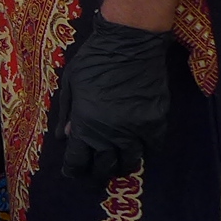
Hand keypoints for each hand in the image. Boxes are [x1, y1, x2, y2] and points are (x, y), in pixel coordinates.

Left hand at [51, 15, 174, 182]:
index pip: (77, 161)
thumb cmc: (95, 59)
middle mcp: (110, 134)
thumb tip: (64, 137)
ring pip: (129, 163)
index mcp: (85, 125)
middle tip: (94, 177)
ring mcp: (135, 131)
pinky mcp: (156, 123)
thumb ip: (67, 113)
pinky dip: (144, 152)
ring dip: (121, 166)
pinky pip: (151, 149)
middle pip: (103, 168)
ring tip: (116, 165)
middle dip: (96, 176)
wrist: (131, 43)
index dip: (74, 171)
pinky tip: (138, 148)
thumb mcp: (71, 83)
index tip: (73, 174)